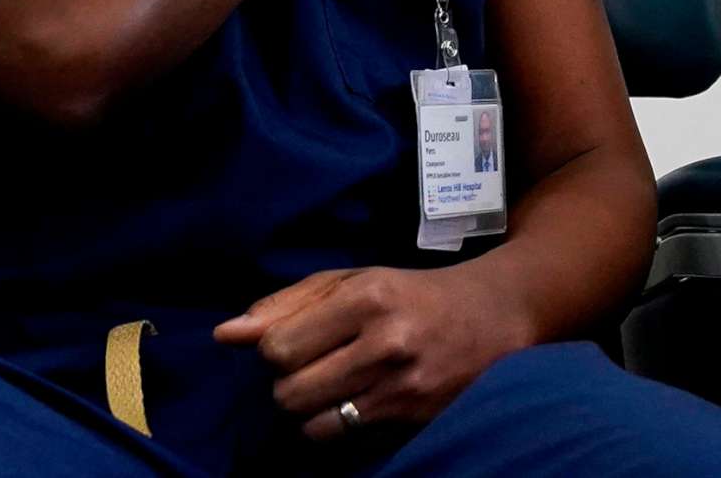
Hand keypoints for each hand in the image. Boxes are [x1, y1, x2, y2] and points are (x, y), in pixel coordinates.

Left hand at [214, 265, 530, 439]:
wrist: (496, 316)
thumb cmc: (412, 293)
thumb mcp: (355, 280)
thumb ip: (287, 304)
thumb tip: (224, 335)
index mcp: (368, 297)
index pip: (278, 347)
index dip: (275, 351)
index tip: (297, 342)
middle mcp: (387, 342)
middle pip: (289, 392)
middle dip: (289, 384)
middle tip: (314, 368)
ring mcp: (404, 388)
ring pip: (312, 424)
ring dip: (311, 411)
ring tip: (333, 388)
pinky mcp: (417, 421)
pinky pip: (344, 440)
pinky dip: (338, 428)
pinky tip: (356, 404)